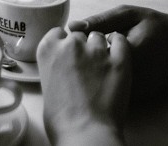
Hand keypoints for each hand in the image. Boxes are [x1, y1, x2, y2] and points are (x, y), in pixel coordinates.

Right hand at [37, 28, 129, 145]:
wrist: (84, 134)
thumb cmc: (62, 120)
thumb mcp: (47, 87)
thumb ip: (55, 69)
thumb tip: (64, 69)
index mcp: (48, 50)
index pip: (57, 33)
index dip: (64, 44)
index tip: (67, 54)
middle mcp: (71, 45)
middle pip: (78, 36)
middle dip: (82, 48)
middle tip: (85, 68)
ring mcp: (96, 51)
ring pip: (98, 38)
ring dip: (100, 48)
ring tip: (102, 67)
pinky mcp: (119, 60)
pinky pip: (121, 41)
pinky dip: (119, 46)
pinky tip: (118, 55)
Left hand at [68, 5, 167, 98]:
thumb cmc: (153, 24)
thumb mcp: (128, 15)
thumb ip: (101, 21)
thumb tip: (71, 26)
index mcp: (128, 51)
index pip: (91, 56)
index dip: (80, 51)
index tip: (79, 43)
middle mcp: (135, 74)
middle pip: (97, 75)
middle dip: (86, 67)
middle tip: (85, 56)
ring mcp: (139, 89)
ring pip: (105, 88)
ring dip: (96, 78)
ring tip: (94, 65)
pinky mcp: (141, 97)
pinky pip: (115, 95)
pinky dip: (107, 86)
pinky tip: (106, 74)